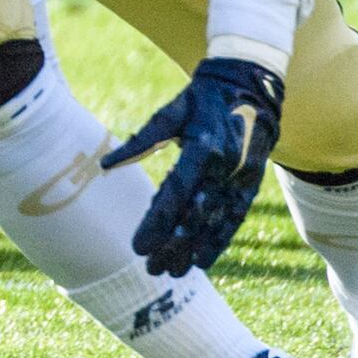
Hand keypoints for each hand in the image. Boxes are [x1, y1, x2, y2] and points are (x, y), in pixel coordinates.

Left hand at [105, 57, 284, 279]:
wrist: (251, 84)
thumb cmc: (201, 99)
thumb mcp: (170, 113)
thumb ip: (141, 141)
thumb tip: (106, 165)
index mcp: (202, 149)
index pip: (174, 196)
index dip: (156, 224)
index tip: (139, 248)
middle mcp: (225, 168)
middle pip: (196, 216)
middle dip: (174, 246)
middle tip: (152, 270)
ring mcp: (242, 177)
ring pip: (216, 223)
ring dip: (196, 249)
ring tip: (176, 273)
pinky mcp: (251, 182)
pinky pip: (235, 217)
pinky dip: (220, 239)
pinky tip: (205, 258)